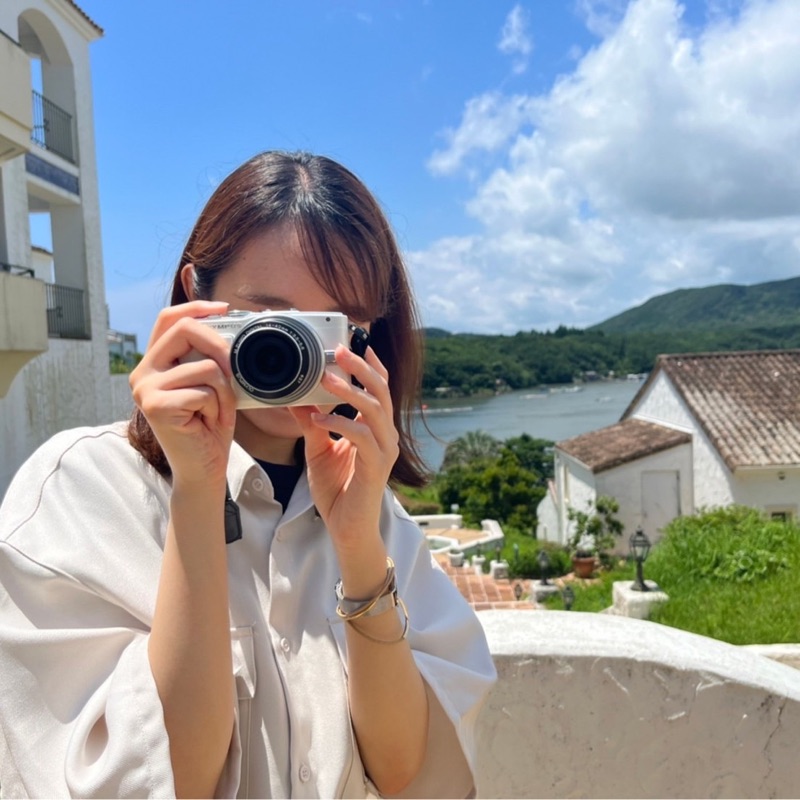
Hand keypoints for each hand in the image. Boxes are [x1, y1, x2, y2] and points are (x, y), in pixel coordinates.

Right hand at [130, 301, 236, 487]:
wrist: (203, 468)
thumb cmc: (209, 426)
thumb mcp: (212, 384)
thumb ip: (210, 357)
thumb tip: (231, 326)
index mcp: (155, 363)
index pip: (169, 318)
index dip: (197, 306)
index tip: (224, 308)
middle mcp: (143, 373)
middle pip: (185, 329)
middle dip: (221, 345)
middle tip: (234, 370)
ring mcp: (146, 389)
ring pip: (205, 367)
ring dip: (224, 392)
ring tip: (216, 412)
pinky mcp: (156, 406)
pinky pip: (204, 391)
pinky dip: (217, 407)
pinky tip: (207, 422)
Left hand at [289, 346, 398, 553]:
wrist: (347, 528)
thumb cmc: (337, 490)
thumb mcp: (318, 450)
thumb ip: (312, 424)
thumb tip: (297, 398)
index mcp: (376, 429)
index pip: (379, 390)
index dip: (371, 366)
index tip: (357, 344)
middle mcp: (386, 436)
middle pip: (381, 392)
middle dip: (361, 369)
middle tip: (340, 351)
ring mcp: (384, 451)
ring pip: (374, 410)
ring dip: (350, 391)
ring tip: (327, 378)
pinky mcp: (377, 467)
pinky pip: (362, 436)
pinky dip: (341, 424)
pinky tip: (321, 419)